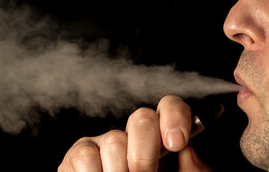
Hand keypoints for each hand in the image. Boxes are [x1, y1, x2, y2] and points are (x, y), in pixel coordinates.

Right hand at [58, 95, 212, 171]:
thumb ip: (192, 170)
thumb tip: (186, 151)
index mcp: (161, 140)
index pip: (169, 107)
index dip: (173, 116)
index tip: (175, 143)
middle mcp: (133, 136)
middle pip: (141, 118)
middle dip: (144, 152)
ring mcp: (105, 143)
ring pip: (115, 140)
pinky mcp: (80, 154)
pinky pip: (85, 154)